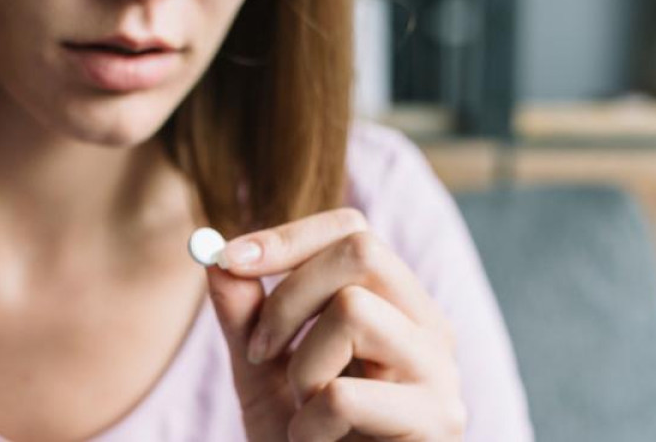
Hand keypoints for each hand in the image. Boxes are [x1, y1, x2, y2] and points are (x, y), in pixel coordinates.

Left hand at [207, 209, 465, 440]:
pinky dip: (307, 425)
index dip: (288, 237)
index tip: (229, 260)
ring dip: (302, 367)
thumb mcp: (262, 375)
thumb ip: (243, 318)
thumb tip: (215, 260)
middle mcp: (428, 329)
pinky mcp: (436, 423)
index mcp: (394, 307)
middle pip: (363, 251)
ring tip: (303, 411)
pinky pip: (344, 394)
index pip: (353, 232)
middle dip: (288, 296)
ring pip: (355, 310)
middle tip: (258, 352)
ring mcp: (440, 374)